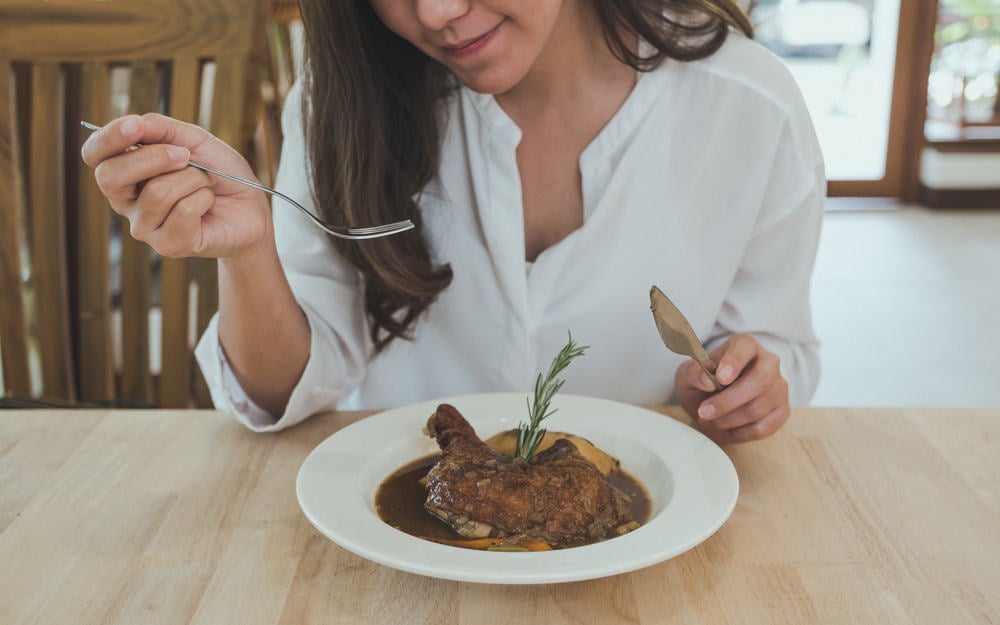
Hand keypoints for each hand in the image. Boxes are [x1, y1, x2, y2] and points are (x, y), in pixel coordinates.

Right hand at [81, 113, 271, 260]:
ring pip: (156, 192)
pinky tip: (209, 203)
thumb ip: (163, 130)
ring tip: (205, 184)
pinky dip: (204, 198)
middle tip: (185, 155)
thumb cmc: (220, 173)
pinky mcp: (168, 245)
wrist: (251, 208)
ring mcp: (145, 226)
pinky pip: (182, 211)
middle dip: (153, 158)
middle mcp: (127, 201)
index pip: (95, 154)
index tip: (135, 125)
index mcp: (126, 172)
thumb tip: (134, 123)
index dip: (109, 138)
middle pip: (110, 176)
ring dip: (192, 179)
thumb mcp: (195, 141)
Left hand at [674, 333, 789, 444]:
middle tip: (704, 411)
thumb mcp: (687, 375)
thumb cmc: (701, 383)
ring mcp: (778, 388)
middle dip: (728, 401)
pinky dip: (739, 433)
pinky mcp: (781, 411)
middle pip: (760, 380)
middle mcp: (768, 362)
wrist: (710, 402)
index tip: (720, 378)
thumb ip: (693, 373)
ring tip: (709, 419)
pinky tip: (724, 428)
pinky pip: (764, 427)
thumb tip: (706, 380)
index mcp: (744, 345)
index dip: (734, 361)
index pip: (745, 346)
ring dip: (728, 419)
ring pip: (759, 407)